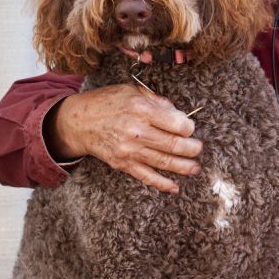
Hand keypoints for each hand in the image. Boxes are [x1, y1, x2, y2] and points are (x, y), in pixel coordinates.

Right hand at [44, 84, 201, 192]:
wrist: (79, 122)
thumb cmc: (107, 103)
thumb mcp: (132, 91)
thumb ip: (157, 101)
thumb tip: (178, 114)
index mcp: (141, 109)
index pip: (176, 123)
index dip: (189, 127)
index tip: (190, 128)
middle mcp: (136, 131)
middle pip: (173, 145)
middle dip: (192, 149)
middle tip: (199, 149)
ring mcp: (129, 150)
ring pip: (164, 162)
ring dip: (184, 167)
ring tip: (195, 168)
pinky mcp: (123, 164)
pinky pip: (147, 177)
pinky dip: (162, 184)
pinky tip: (174, 186)